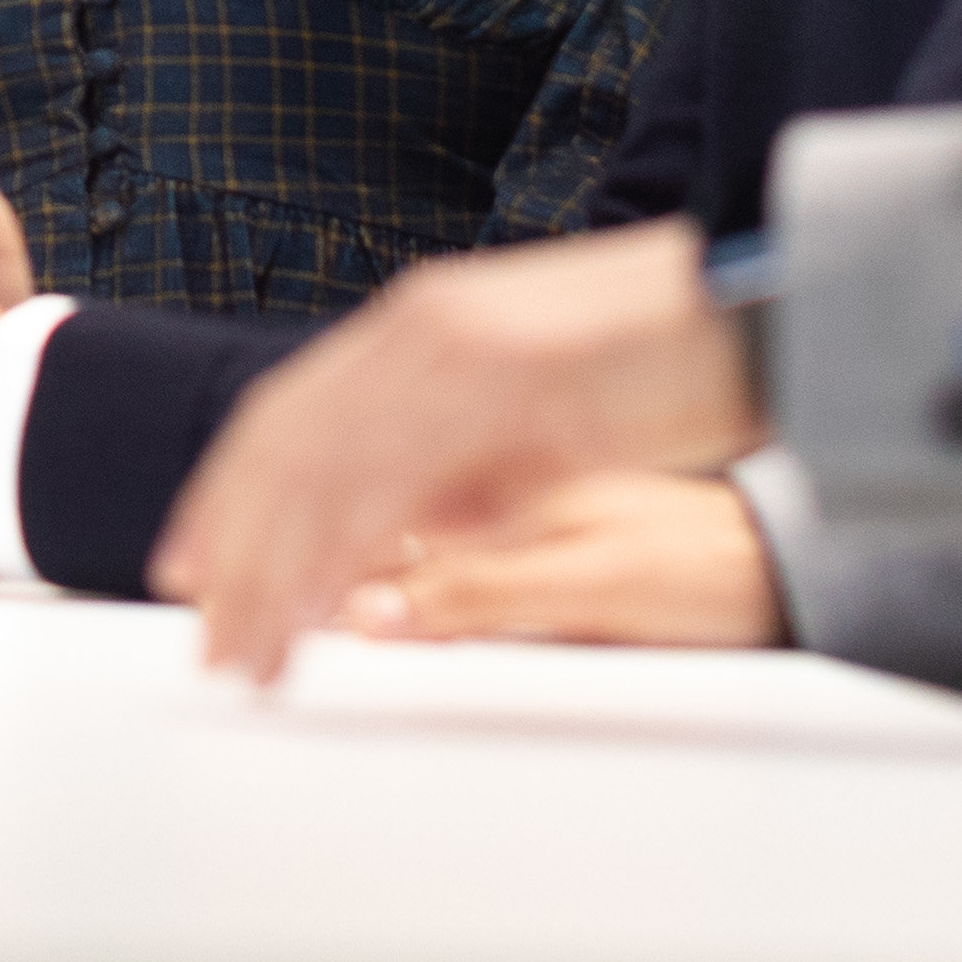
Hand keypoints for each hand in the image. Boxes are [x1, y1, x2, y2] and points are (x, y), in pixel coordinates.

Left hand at [154, 223, 762, 683]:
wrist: (774, 306)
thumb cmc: (671, 354)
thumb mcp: (543, 400)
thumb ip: (466, 445)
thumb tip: (407, 523)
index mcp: (424, 322)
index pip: (288, 414)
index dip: (226, 498)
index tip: (187, 570)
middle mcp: (428, 326)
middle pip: (287, 449)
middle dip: (236, 555)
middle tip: (210, 643)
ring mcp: (472, 351)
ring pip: (335, 472)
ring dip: (284, 574)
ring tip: (260, 655)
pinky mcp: (523, 388)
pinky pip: (420, 481)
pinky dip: (366, 549)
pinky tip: (342, 609)